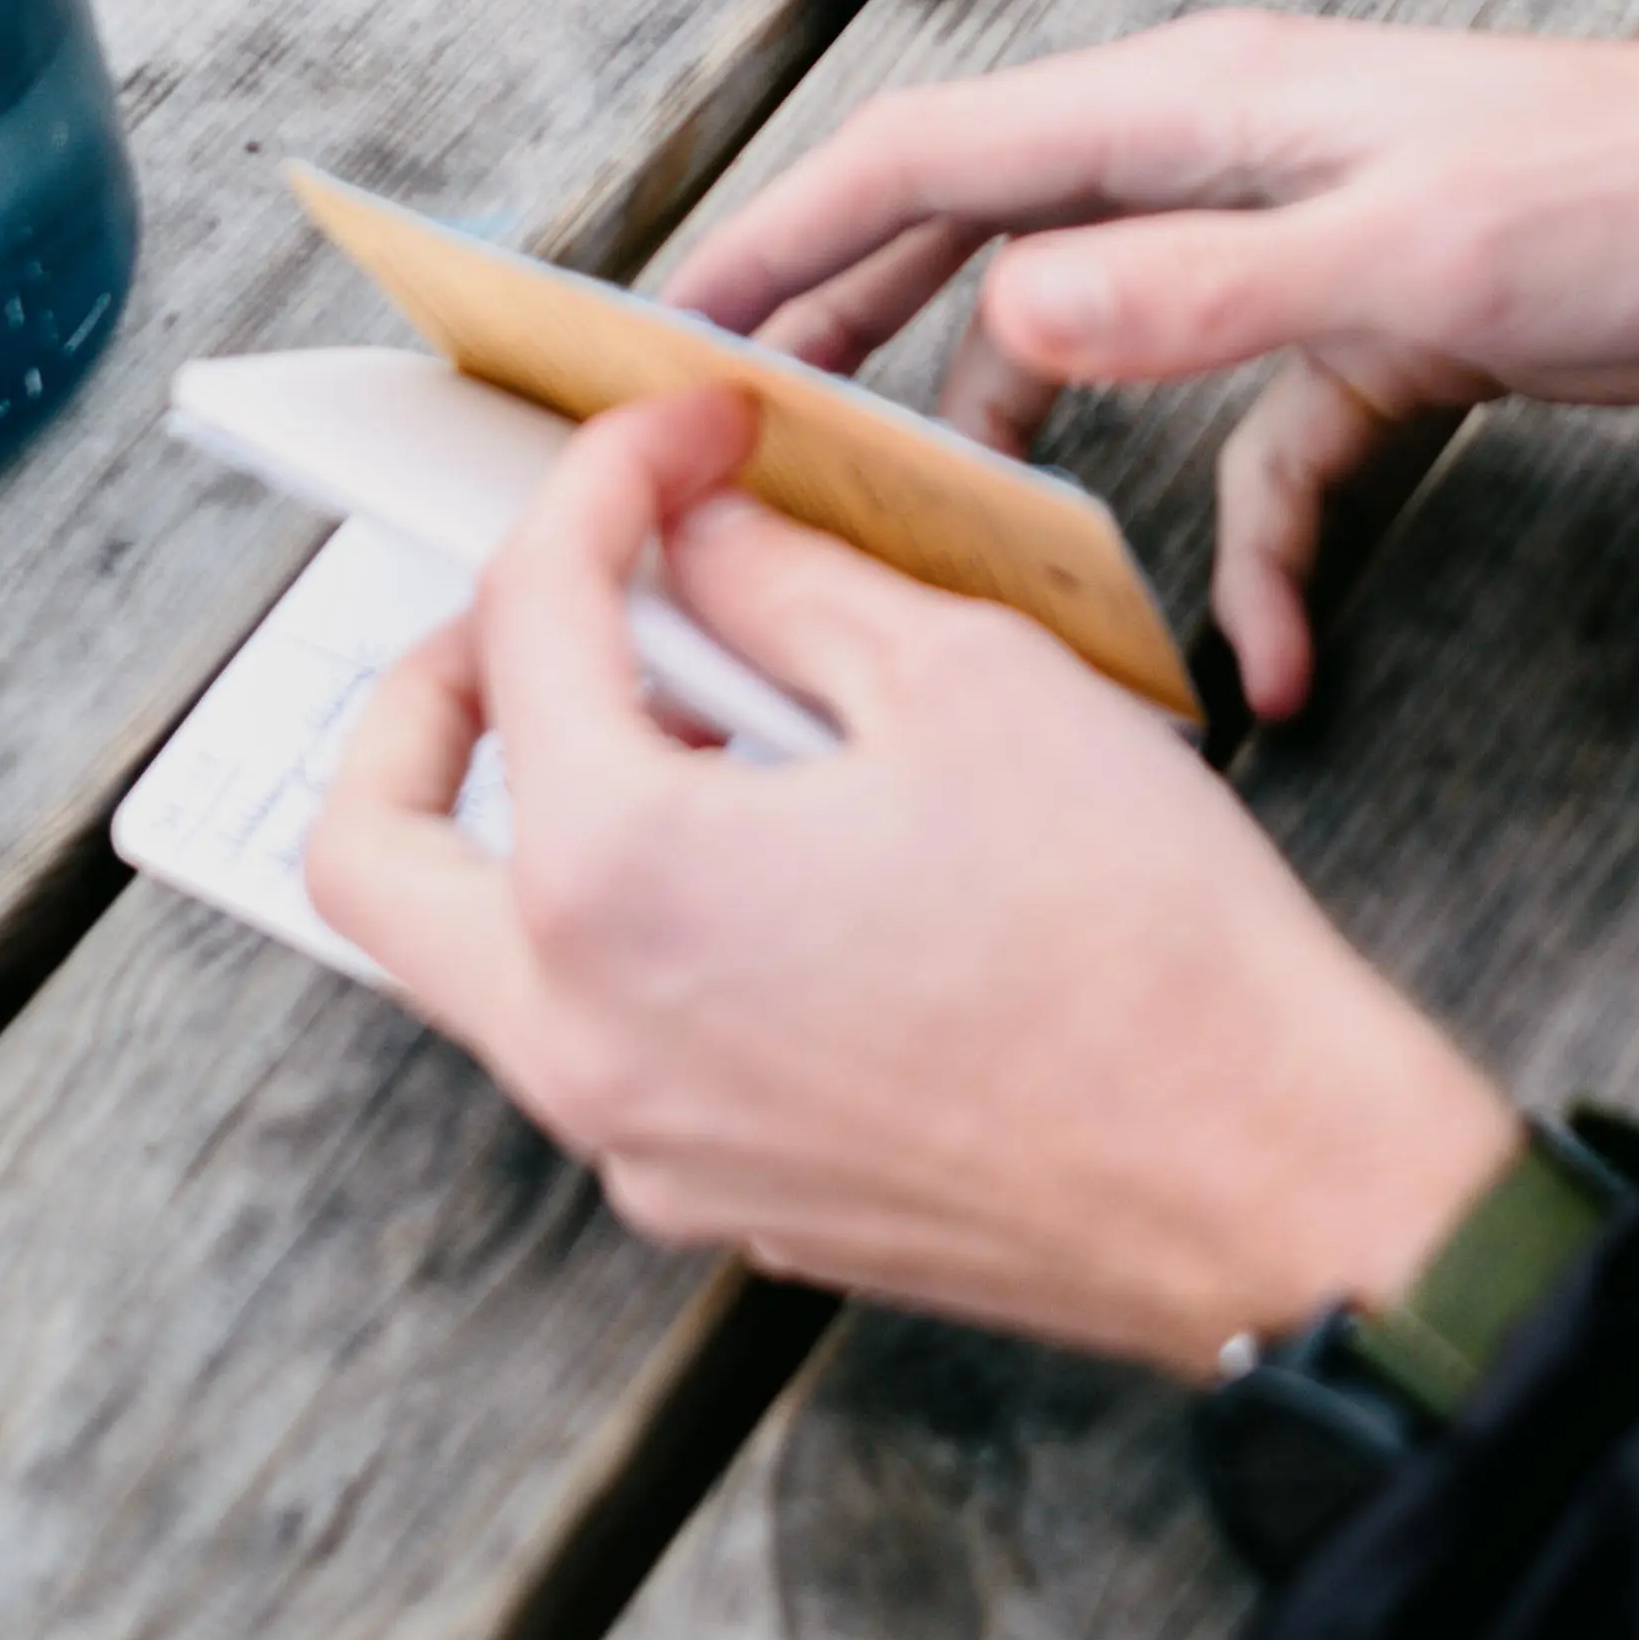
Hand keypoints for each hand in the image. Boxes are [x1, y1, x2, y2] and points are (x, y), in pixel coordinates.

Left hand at [306, 390, 1517, 1373]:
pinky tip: (785, 849)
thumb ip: (784, 586)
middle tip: (550, 604)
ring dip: (544, 811)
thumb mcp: (962, 679)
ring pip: (480, 958)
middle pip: (371, 844)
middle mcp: (582, 1037)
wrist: (1268, 1181)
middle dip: (430, 688)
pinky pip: (606, 1039)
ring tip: (706, 715)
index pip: (531, 620)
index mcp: (614, 881)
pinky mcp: (723, 1198)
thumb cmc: (1138, 936)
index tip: (687, 441)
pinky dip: (638, 921)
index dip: (607, 485)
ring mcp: (642, 1143)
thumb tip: (694, 535)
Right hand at [664, 0, 1638, 718]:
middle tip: (742, 455)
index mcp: (1207, 109)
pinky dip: (1257, 564)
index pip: (938, 159)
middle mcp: (1235, 164)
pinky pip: (1276, 459)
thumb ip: (1208, 292)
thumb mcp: (1422, 253)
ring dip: (1043, 472)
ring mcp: (1315, 252)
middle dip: (862, 343)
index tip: (668, 333)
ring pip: (1117, 358)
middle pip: (991, 242)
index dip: (789, 237)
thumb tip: (1010, 320)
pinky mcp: (1400, 338)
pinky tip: (1271, 677)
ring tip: (959, 588)